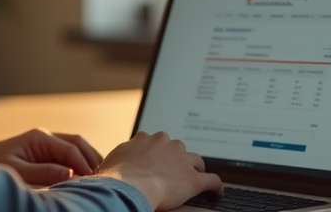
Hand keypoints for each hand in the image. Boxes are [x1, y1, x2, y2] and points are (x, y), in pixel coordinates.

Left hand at [0, 128, 103, 185]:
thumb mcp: (18, 171)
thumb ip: (43, 172)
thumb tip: (69, 174)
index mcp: (40, 137)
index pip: (70, 148)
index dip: (83, 165)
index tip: (92, 181)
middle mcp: (46, 137)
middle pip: (78, 142)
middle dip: (92, 158)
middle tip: (102, 176)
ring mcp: (48, 143)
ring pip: (76, 147)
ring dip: (88, 159)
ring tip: (99, 176)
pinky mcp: (47, 152)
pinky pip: (69, 154)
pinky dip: (80, 163)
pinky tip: (87, 175)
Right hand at [91, 131, 222, 210]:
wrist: (128, 186)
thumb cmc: (115, 176)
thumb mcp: (114, 158)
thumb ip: (122, 155)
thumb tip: (117, 162)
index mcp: (147, 139)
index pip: (157, 141)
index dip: (159, 152)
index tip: (159, 160)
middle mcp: (166, 143)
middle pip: (178, 148)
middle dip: (177, 158)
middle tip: (175, 170)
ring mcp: (181, 160)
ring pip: (196, 161)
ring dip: (195, 169)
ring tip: (197, 178)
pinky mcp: (193, 179)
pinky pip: (212, 180)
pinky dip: (216, 186)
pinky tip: (217, 192)